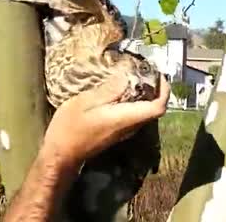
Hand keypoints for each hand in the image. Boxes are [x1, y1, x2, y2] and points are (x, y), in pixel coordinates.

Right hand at [41, 74, 169, 168]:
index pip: (157, 108)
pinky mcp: (116, 133)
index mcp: (125, 118)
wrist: (61, 154)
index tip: (158, 75)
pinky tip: (118, 91)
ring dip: (144, 95)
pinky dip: (132, 102)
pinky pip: (132, 115)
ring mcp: (123, 132)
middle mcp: (129, 127)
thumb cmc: (70, 128)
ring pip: (143, 112)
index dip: (164, 90)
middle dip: (154, 90)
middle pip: (153, 109)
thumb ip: (108, 90)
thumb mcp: (84, 102)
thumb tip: (127, 77)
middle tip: (144, 71)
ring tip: (132, 77)